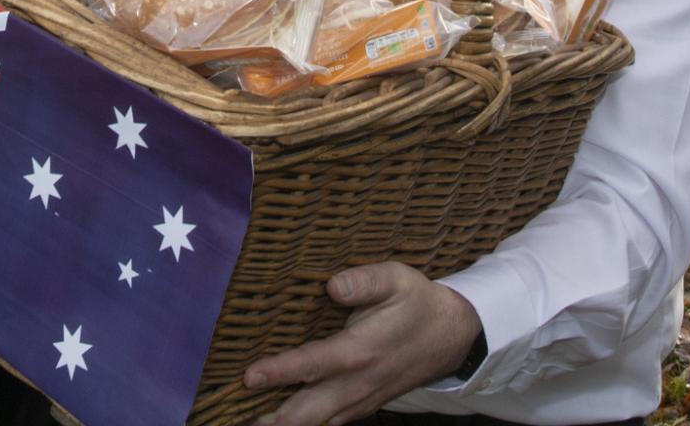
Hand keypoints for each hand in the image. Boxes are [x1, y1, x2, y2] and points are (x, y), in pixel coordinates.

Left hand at [243, 261, 482, 425]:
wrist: (451, 336)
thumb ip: (364, 281)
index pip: (313, 365)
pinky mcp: (363, 406)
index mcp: (361, 351)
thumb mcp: (396, 279)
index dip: (280, 372)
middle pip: (309, 411)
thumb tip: (332, 285)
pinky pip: (329, 423)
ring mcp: (361, 400)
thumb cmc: (417, 302)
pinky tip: (281, 423)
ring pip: (317, 423)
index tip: (249, 376)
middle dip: (274, 420)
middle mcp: (358, 383)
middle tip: (238, 421)